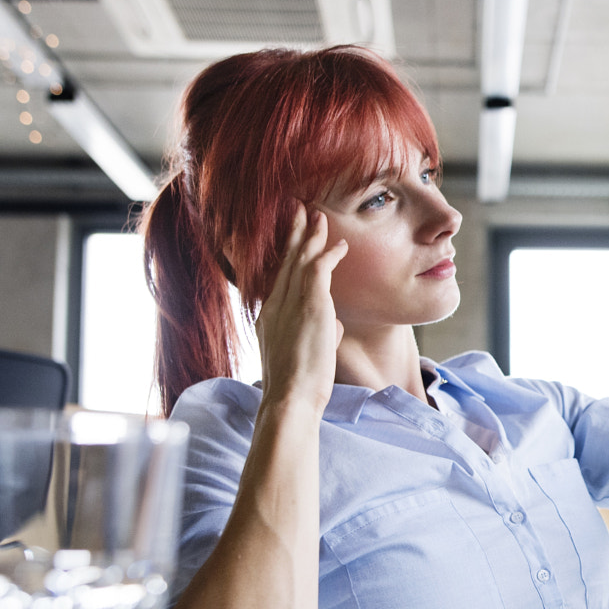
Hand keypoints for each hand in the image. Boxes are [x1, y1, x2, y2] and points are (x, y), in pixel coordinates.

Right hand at [253, 206, 346, 416]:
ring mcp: (290, 304)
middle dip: (295, 234)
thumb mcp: (305, 354)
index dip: (288, 255)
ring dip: (311, 236)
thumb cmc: (297, 386)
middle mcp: (275, 305)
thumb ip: (319, 335)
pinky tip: (339, 245)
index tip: (294, 239)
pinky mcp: (309, 307)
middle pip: (286, 261)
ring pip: (300, 260)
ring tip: (318, 216)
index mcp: (270, 316)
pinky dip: (329, 254)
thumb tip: (334, 328)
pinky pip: (318, 270)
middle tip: (300, 211)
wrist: (289, 398)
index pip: (280, 277)